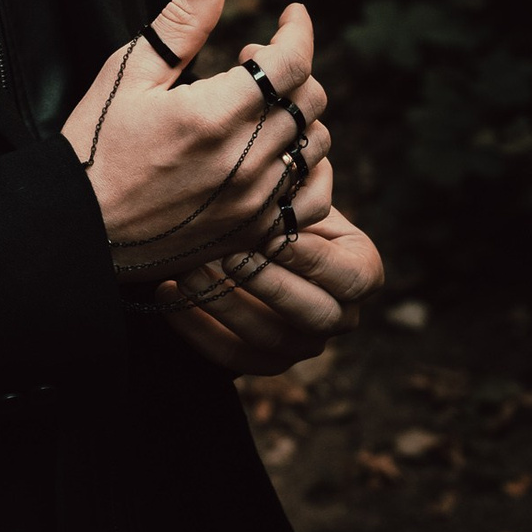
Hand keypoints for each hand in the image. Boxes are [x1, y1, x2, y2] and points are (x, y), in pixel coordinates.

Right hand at [61, 0, 333, 272]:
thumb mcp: (130, 72)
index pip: (291, 60)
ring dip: (298, 118)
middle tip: (251, 65)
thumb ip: (182, 19)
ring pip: (315, 145)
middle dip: (289, 70)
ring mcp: (252, 202)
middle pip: (309, 99)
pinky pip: (312, 201)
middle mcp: (243, 160)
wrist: (76, 227)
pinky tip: (280, 159)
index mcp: (214, 114)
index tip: (290, 15)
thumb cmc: (96, 142)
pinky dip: (308, 173)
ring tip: (258, 113)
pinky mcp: (251, 234)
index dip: (297, 29)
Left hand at [161, 205, 384, 377]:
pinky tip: (170, 291)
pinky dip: (197, 328)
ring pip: (272, 339)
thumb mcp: (296, 185)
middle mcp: (341, 314)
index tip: (271, 236)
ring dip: (227, 305)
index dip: (313, 260)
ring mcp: (304, 344)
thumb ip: (300, 185)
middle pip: (317, 315)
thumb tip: (288, 171)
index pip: (352, 277)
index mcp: (361, 270)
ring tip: (191, 271)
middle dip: (269, 285)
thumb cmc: (276, 197)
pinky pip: (234, 357)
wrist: (245, 229)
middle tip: (228, 254)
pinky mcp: (265, 360)